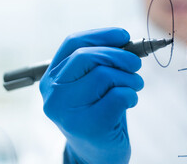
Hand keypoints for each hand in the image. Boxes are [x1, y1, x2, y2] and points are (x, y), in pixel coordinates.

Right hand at [39, 27, 143, 163]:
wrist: (93, 155)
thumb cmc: (95, 113)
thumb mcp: (89, 85)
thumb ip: (98, 63)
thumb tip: (124, 41)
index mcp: (50, 79)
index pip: (72, 44)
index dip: (100, 35)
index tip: (124, 35)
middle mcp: (53, 94)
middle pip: (87, 56)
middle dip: (118, 56)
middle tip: (136, 64)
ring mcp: (67, 111)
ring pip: (105, 75)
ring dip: (129, 78)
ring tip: (133, 87)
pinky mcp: (87, 126)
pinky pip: (118, 95)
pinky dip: (131, 95)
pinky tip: (129, 102)